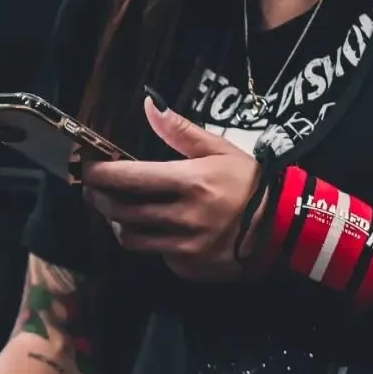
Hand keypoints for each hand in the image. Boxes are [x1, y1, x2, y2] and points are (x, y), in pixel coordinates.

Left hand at [80, 97, 262, 282]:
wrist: (284, 228)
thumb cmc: (250, 183)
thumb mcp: (220, 150)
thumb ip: (180, 130)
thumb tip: (149, 105)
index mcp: (189, 182)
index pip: (128, 178)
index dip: (99, 173)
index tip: (89, 168)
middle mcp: (183, 217)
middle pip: (120, 211)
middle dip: (101, 198)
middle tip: (98, 189)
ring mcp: (185, 248)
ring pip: (131, 239)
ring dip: (120, 224)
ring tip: (123, 212)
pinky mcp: (189, 268)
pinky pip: (157, 256)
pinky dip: (153, 243)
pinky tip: (161, 231)